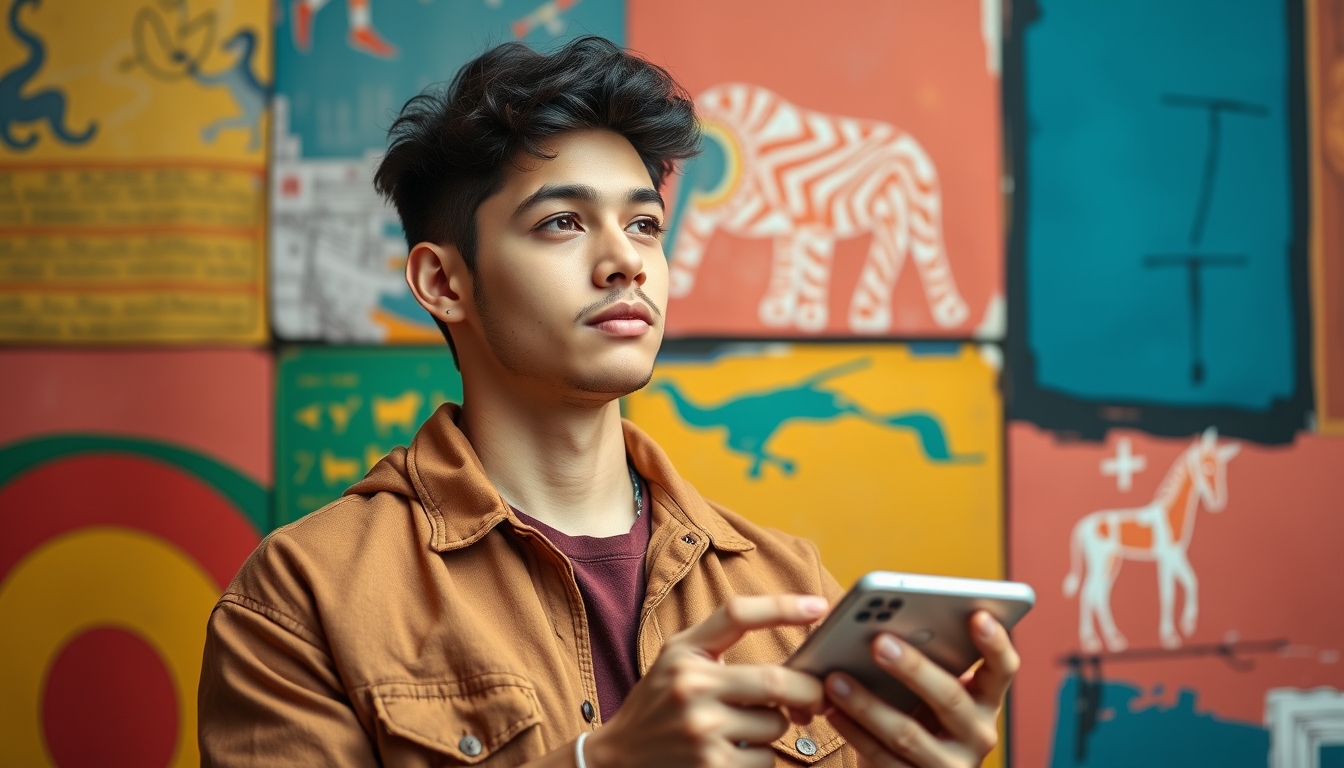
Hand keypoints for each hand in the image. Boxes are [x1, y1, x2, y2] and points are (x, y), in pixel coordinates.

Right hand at [585, 595, 828, 767]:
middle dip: (808, 690)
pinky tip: (735, 753)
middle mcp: (690, 687)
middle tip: (816, 697)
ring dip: (775, 728)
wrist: (618, 759)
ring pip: (775, 725)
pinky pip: (765, 759)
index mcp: (683, 653)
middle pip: (776, 680)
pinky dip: (760, 758)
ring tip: (748, 728)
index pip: (737, 615)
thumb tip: (788, 651)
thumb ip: (718, 645)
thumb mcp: (676, 660)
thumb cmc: (659, 703)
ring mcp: (701, 730)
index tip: (819, 605)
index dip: (782, 606)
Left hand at [823, 611, 1019, 767]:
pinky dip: (854, 732)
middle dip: (913, 668)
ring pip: (909, 734)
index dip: (995, 642)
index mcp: (985, 699)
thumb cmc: (917, 713)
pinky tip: (832, 710)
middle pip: (950, 698)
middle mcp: (978, 734)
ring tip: (836, 679)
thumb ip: (925, 660)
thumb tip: (884, 623)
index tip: (977, 614)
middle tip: (878, 642)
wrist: (910, 767)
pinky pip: (884, 759)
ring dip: (868, 705)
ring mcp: (951, 765)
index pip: (1002, 669)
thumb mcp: (930, 690)